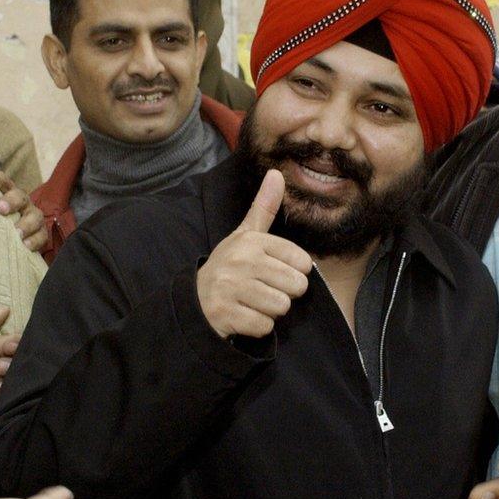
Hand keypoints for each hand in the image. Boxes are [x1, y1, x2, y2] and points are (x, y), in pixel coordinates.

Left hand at [0, 170, 46, 251]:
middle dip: (12, 200)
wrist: (8, 245)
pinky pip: (42, 236)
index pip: (3, 181)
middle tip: (1, 208)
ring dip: (26, 223)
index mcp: (6, 195)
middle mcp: (21, 204)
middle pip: (20, 196)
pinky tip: (25, 246)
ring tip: (17, 232)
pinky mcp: (40, 235)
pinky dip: (35, 240)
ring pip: (35, 216)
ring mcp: (32, 218)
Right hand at [196, 170, 312, 338]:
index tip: (272, 272)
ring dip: (271, 311)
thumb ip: (264, 207)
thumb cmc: (229, 267)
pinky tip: (243, 315)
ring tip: (252, 301)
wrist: (194, 301)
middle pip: (296, 286)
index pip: (303, 263)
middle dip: (284, 293)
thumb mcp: (245, 235)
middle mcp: (241, 261)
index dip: (293, 273)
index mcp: (251, 241)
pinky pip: (265, 326)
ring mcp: (231, 288)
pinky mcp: (226, 314)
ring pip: (282, 307)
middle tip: (261, 289)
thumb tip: (275, 173)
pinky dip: (258, 326)